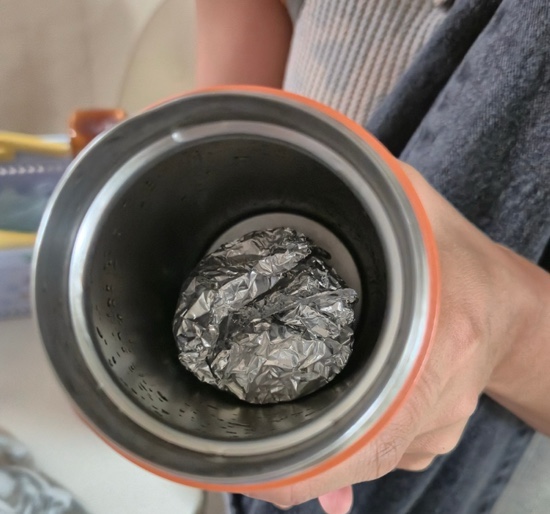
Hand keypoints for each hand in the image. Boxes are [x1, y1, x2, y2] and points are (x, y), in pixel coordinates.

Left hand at [245, 162, 528, 512]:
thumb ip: (369, 186)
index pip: (371, 435)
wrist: (510, 307)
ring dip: (323, 457)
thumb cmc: (462, 258)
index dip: (313, 468)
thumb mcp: (415, 206)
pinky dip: (349, 455)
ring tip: (279, 441)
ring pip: (369, 463)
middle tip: (250, 452)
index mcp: (438, 340)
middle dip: (301, 462)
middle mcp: (439, 399)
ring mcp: (439, 425)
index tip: (264, 472)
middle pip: (360, 458)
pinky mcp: (431, 432)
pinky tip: (327, 446)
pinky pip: (383, 457)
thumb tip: (309, 164)